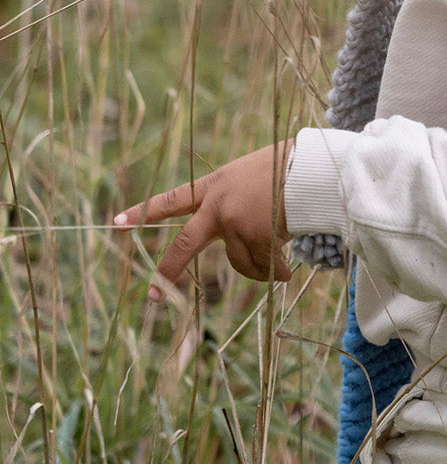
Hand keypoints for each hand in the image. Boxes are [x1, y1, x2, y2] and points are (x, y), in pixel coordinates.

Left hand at [115, 144, 293, 300]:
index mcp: (215, 185)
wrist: (311, 170)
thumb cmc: (289, 168)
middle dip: (167, 271)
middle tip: (152, 296)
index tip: (118, 222)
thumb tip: (241, 237)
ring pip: (237, 263)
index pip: (173, 199)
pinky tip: (286, 271)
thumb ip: (236, 199)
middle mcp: (218, 205)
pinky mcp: (254, 238)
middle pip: (184, 245)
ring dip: (258, 267)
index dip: (145, 211)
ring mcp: (235, 223)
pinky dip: (275, 272)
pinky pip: (262, 267)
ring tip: (278, 267)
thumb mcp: (252, 176)